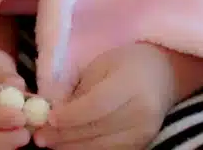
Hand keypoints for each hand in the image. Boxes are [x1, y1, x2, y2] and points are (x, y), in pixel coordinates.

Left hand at [34, 43, 171, 148]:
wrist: (163, 74)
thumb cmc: (127, 62)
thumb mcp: (102, 65)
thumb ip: (81, 90)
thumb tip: (51, 112)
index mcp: (131, 85)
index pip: (97, 106)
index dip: (70, 116)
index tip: (48, 118)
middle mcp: (141, 114)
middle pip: (97, 131)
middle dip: (64, 136)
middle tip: (39, 137)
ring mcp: (143, 134)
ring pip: (102, 148)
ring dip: (72, 148)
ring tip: (49, 143)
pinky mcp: (142, 146)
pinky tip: (69, 146)